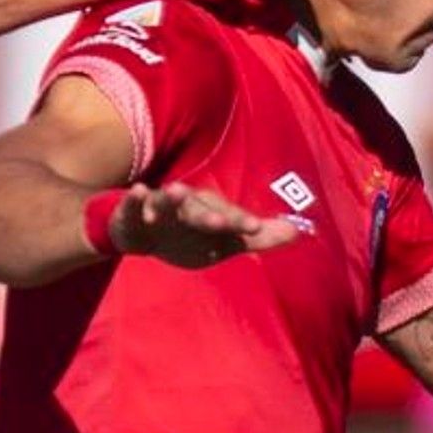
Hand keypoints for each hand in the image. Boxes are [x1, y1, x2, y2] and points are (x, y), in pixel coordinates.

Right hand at [107, 182, 300, 267]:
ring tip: (176, 190)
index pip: (229, 219)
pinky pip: (132, 204)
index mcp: (211, 213)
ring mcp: (160, 208)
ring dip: (171, 197)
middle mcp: (189, 206)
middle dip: (211, 216)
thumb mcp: (226, 242)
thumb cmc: (191, 236)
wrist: (141, 234)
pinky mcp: (133, 213)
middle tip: (222, 222)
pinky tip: (138, 191)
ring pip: (167, 202)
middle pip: (201, 210)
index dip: (242, 224)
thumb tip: (299, 232)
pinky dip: (135, 199)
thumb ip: (261, 238)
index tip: (256, 228)